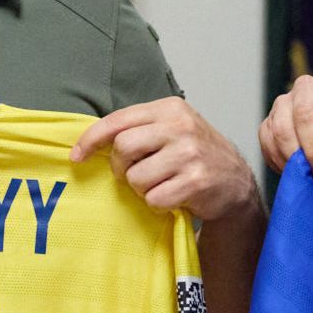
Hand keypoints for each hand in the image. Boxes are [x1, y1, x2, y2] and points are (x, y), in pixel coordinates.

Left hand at [72, 98, 261, 220]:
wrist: (235, 182)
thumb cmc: (194, 156)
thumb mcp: (171, 130)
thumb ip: (138, 129)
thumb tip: (91, 142)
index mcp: (170, 109)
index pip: (118, 120)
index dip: (91, 139)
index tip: (77, 156)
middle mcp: (181, 126)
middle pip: (123, 148)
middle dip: (121, 168)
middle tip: (134, 174)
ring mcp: (190, 153)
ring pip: (136, 177)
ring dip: (142, 189)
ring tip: (161, 184)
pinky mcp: (196, 181)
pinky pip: (154, 198)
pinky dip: (158, 204)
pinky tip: (173, 197)